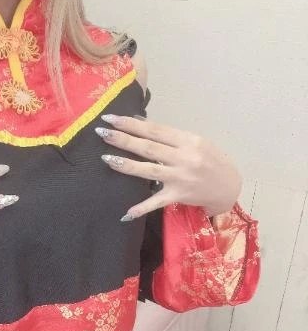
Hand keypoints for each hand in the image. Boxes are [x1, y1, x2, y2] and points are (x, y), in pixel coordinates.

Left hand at [96, 114, 242, 219]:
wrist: (229, 186)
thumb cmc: (210, 160)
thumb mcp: (194, 141)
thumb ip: (168, 135)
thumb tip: (138, 122)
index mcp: (188, 140)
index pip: (154, 130)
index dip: (132, 123)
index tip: (112, 117)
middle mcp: (184, 158)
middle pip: (148, 147)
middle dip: (123, 139)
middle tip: (102, 132)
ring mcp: (181, 178)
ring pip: (149, 170)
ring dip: (126, 164)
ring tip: (106, 158)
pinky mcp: (178, 196)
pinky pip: (157, 202)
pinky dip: (142, 208)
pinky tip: (126, 213)